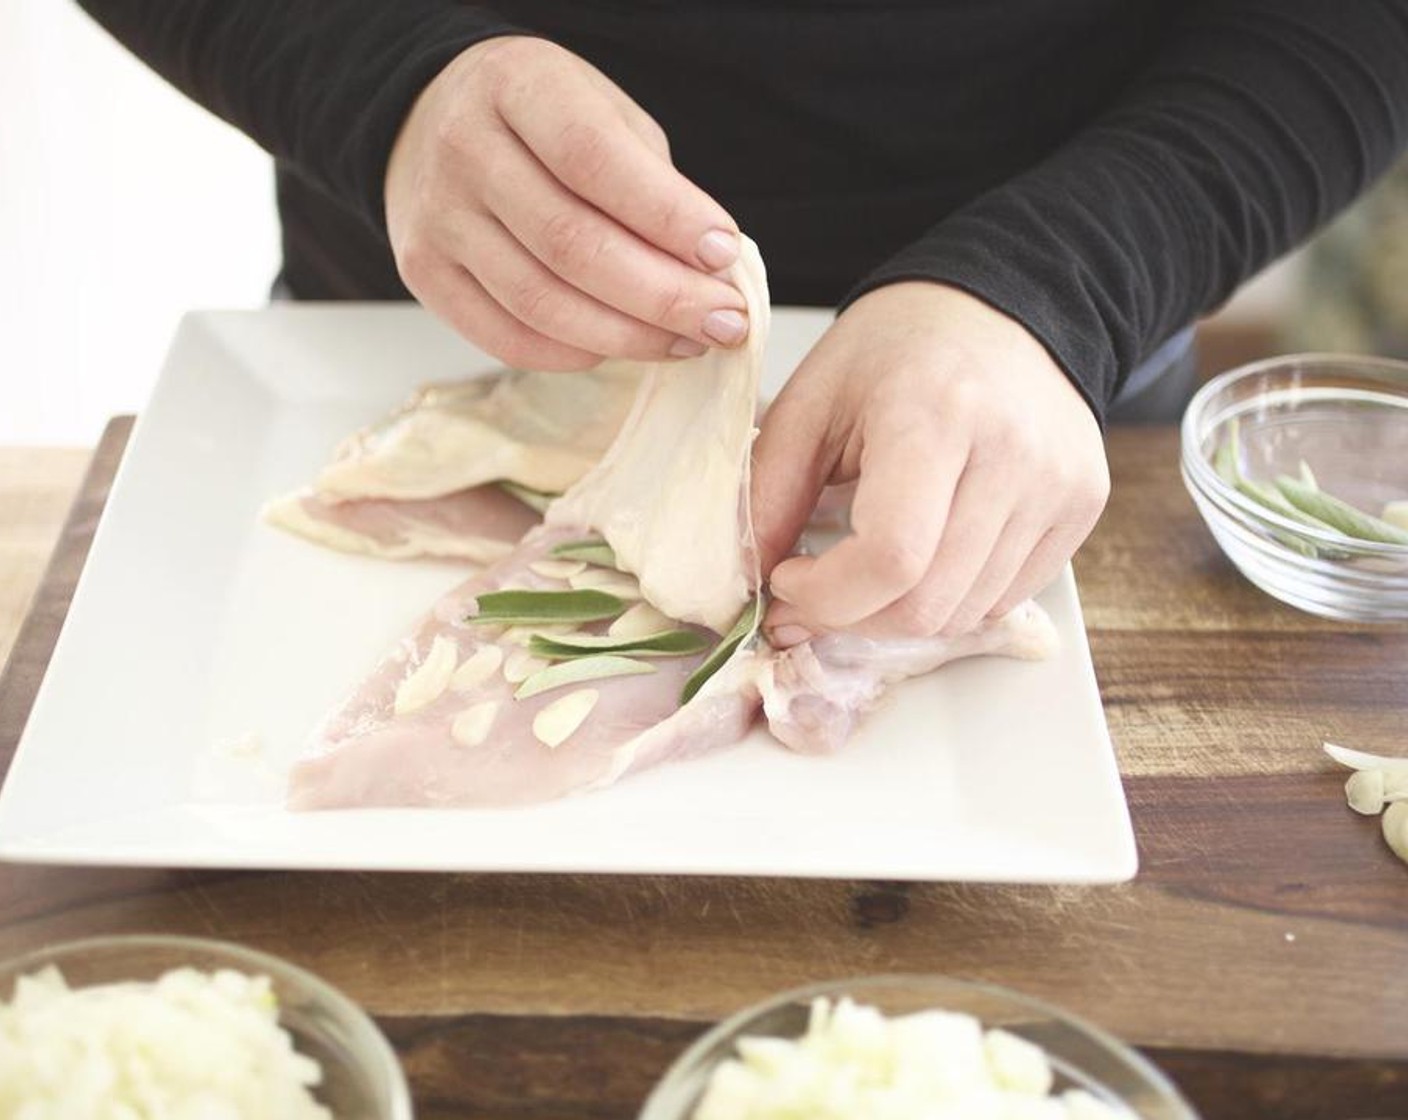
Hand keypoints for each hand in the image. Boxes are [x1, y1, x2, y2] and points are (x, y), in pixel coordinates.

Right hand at [385, 36, 748, 370]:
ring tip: (687, 342)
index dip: (666, 215)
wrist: (434, 123)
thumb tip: (709, 271)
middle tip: (726, 322)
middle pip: (571, 244)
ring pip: (541, 302)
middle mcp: (463, 148)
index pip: (594, 159)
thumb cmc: (547, 122)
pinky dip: (574, 354)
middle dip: (663, 295)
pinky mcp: (424, 273)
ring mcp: (437, 217)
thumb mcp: (606, 112)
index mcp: (515, 84)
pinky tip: (621, 348)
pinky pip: (507, 337)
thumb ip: (653, 181)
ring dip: (629, 336)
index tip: (724, 253)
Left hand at [751, 282, 1109, 642]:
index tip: (787, 580)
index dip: (826, 596)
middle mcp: (1012, 456)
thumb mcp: (813, 399)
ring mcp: (1058, 486)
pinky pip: (1004, 599)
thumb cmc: (900, 347)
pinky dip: (949, 599)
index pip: (890, 558)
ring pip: (964, 614)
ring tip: (865, 570)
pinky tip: (922, 555)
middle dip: (852, 618)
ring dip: (897, 614)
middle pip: (926, 604)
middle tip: (812, 594)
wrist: (1006, 305)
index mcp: (937, 415)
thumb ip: (769, 490)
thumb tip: (746, 579)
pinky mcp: (1082, 506)